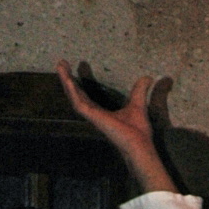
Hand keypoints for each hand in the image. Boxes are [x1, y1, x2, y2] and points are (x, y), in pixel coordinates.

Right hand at [56, 63, 176, 194]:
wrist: (140, 145)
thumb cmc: (138, 131)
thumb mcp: (138, 104)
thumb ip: (140, 91)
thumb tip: (147, 77)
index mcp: (101, 113)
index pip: (85, 96)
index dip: (78, 83)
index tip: (73, 68)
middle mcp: (94, 114)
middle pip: (75, 94)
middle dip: (67, 79)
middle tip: (61, 63)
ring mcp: (92, 116)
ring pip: (74, 97)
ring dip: (66, 81)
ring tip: (60, 65)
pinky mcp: (93, 118)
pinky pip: (79, 104)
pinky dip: (73, 91)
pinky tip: (68, 80)